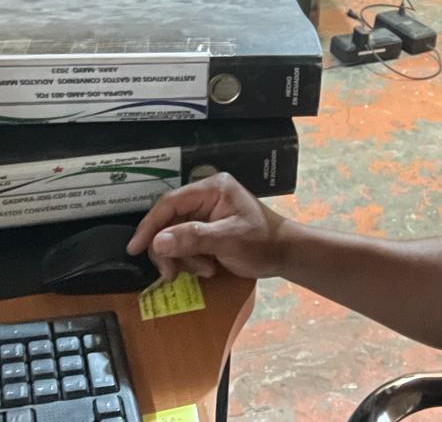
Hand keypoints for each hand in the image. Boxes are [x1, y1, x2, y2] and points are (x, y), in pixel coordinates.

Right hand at [126, 172, 290, 282]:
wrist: (285, 254)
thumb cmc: (262, 243)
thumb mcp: (228, 240)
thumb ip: (193, 238)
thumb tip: (157, 242)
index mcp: (211, 188)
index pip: (170, 202)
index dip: (150, 225)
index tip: (135, 248)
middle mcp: (205, 197)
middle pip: (168, 221)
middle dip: (169, 249)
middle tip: (172, 274)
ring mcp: (206, 213)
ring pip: (174, 236)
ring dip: (183, 258)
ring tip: (204, 270)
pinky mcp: (207, 229)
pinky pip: (185, 244)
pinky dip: (191, 260)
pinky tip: (208, 269)